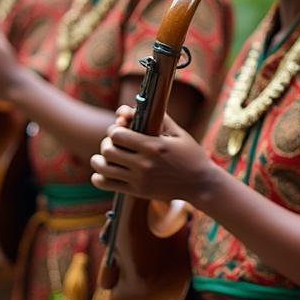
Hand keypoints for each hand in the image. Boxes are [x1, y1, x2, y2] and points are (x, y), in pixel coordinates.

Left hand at [91, 110, 219, 203]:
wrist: (200, 184)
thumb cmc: (190, 155)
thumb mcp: (178, 133)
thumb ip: (159, 118)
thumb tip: (134, 108)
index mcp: (154, 146)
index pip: (118, 135)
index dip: (114, 129)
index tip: (119, 129)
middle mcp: (145, 164)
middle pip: (108, 150)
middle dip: (106, 142)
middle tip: (112, 142)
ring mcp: (140, 180)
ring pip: (103, 168)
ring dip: (99, 160)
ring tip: (103, 156)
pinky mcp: (137, 192)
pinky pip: (107, 185)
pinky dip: (99, 178)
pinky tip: (103, 172)